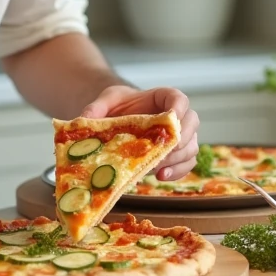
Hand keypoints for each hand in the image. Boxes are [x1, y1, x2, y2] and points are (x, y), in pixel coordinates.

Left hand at [80, 86, 199, 181]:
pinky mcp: (176, 155)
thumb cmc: (119, 107)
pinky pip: (186, 164)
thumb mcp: (107, 101)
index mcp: (163, 98)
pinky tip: (160, 176)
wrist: (121, 121)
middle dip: (181, 139)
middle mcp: (176, 116)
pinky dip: (177, 172)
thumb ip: (97, 107)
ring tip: (159, 169)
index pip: (179, 99)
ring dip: (178, 159)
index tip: (171, 118)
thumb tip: (82, 119)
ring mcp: (179, 137)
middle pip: (192, 123)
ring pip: (191, 147)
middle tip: (165, 151)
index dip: (179, 108)